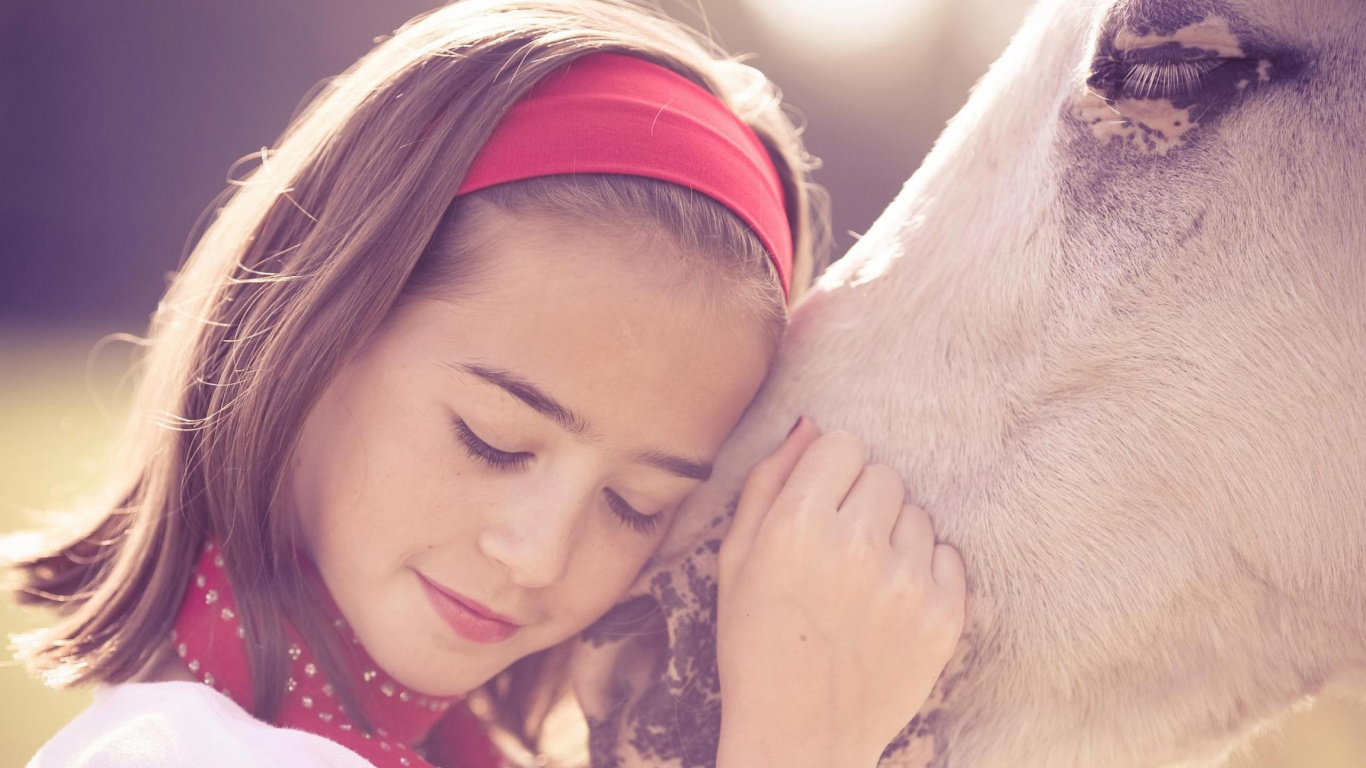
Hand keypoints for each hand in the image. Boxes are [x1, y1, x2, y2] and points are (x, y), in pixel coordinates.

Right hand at [716, 418, 966, 767]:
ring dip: (894, 536)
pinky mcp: (944, 615)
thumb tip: (809, 425)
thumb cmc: (755, 642)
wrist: (799, 735)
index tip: (819, 506)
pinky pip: (948, 555)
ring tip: (863, 582)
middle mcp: (858, 544)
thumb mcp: (736, 557)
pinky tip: (890, 602)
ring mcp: (907, 581)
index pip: (843, 445)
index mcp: (799, 523)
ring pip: (917, 514)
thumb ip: (768, 482)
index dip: (828, 474)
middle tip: (838, 549)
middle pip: (884, 475)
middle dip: (861, 501)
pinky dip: (923, 571)